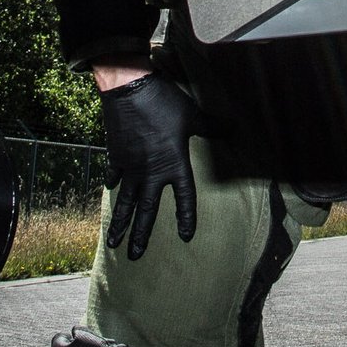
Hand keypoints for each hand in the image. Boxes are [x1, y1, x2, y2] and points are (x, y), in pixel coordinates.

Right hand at [100, 71, 198, 259]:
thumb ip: (213, 127)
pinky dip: (113, 184)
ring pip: (125, 202)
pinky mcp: (115, 155)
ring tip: (113, 243)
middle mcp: (151, 173)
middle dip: (140, 235)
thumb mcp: (194, 116)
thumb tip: (236, 128)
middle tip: (134, 257)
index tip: (185, 236)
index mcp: (174, 165)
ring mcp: (130, 166)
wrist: (131, 90)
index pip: (184, 198)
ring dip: (120, 223)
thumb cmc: (165, 103)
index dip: (186, 217)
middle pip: (146, 211)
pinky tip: (111, 190)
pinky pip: (114, 175)